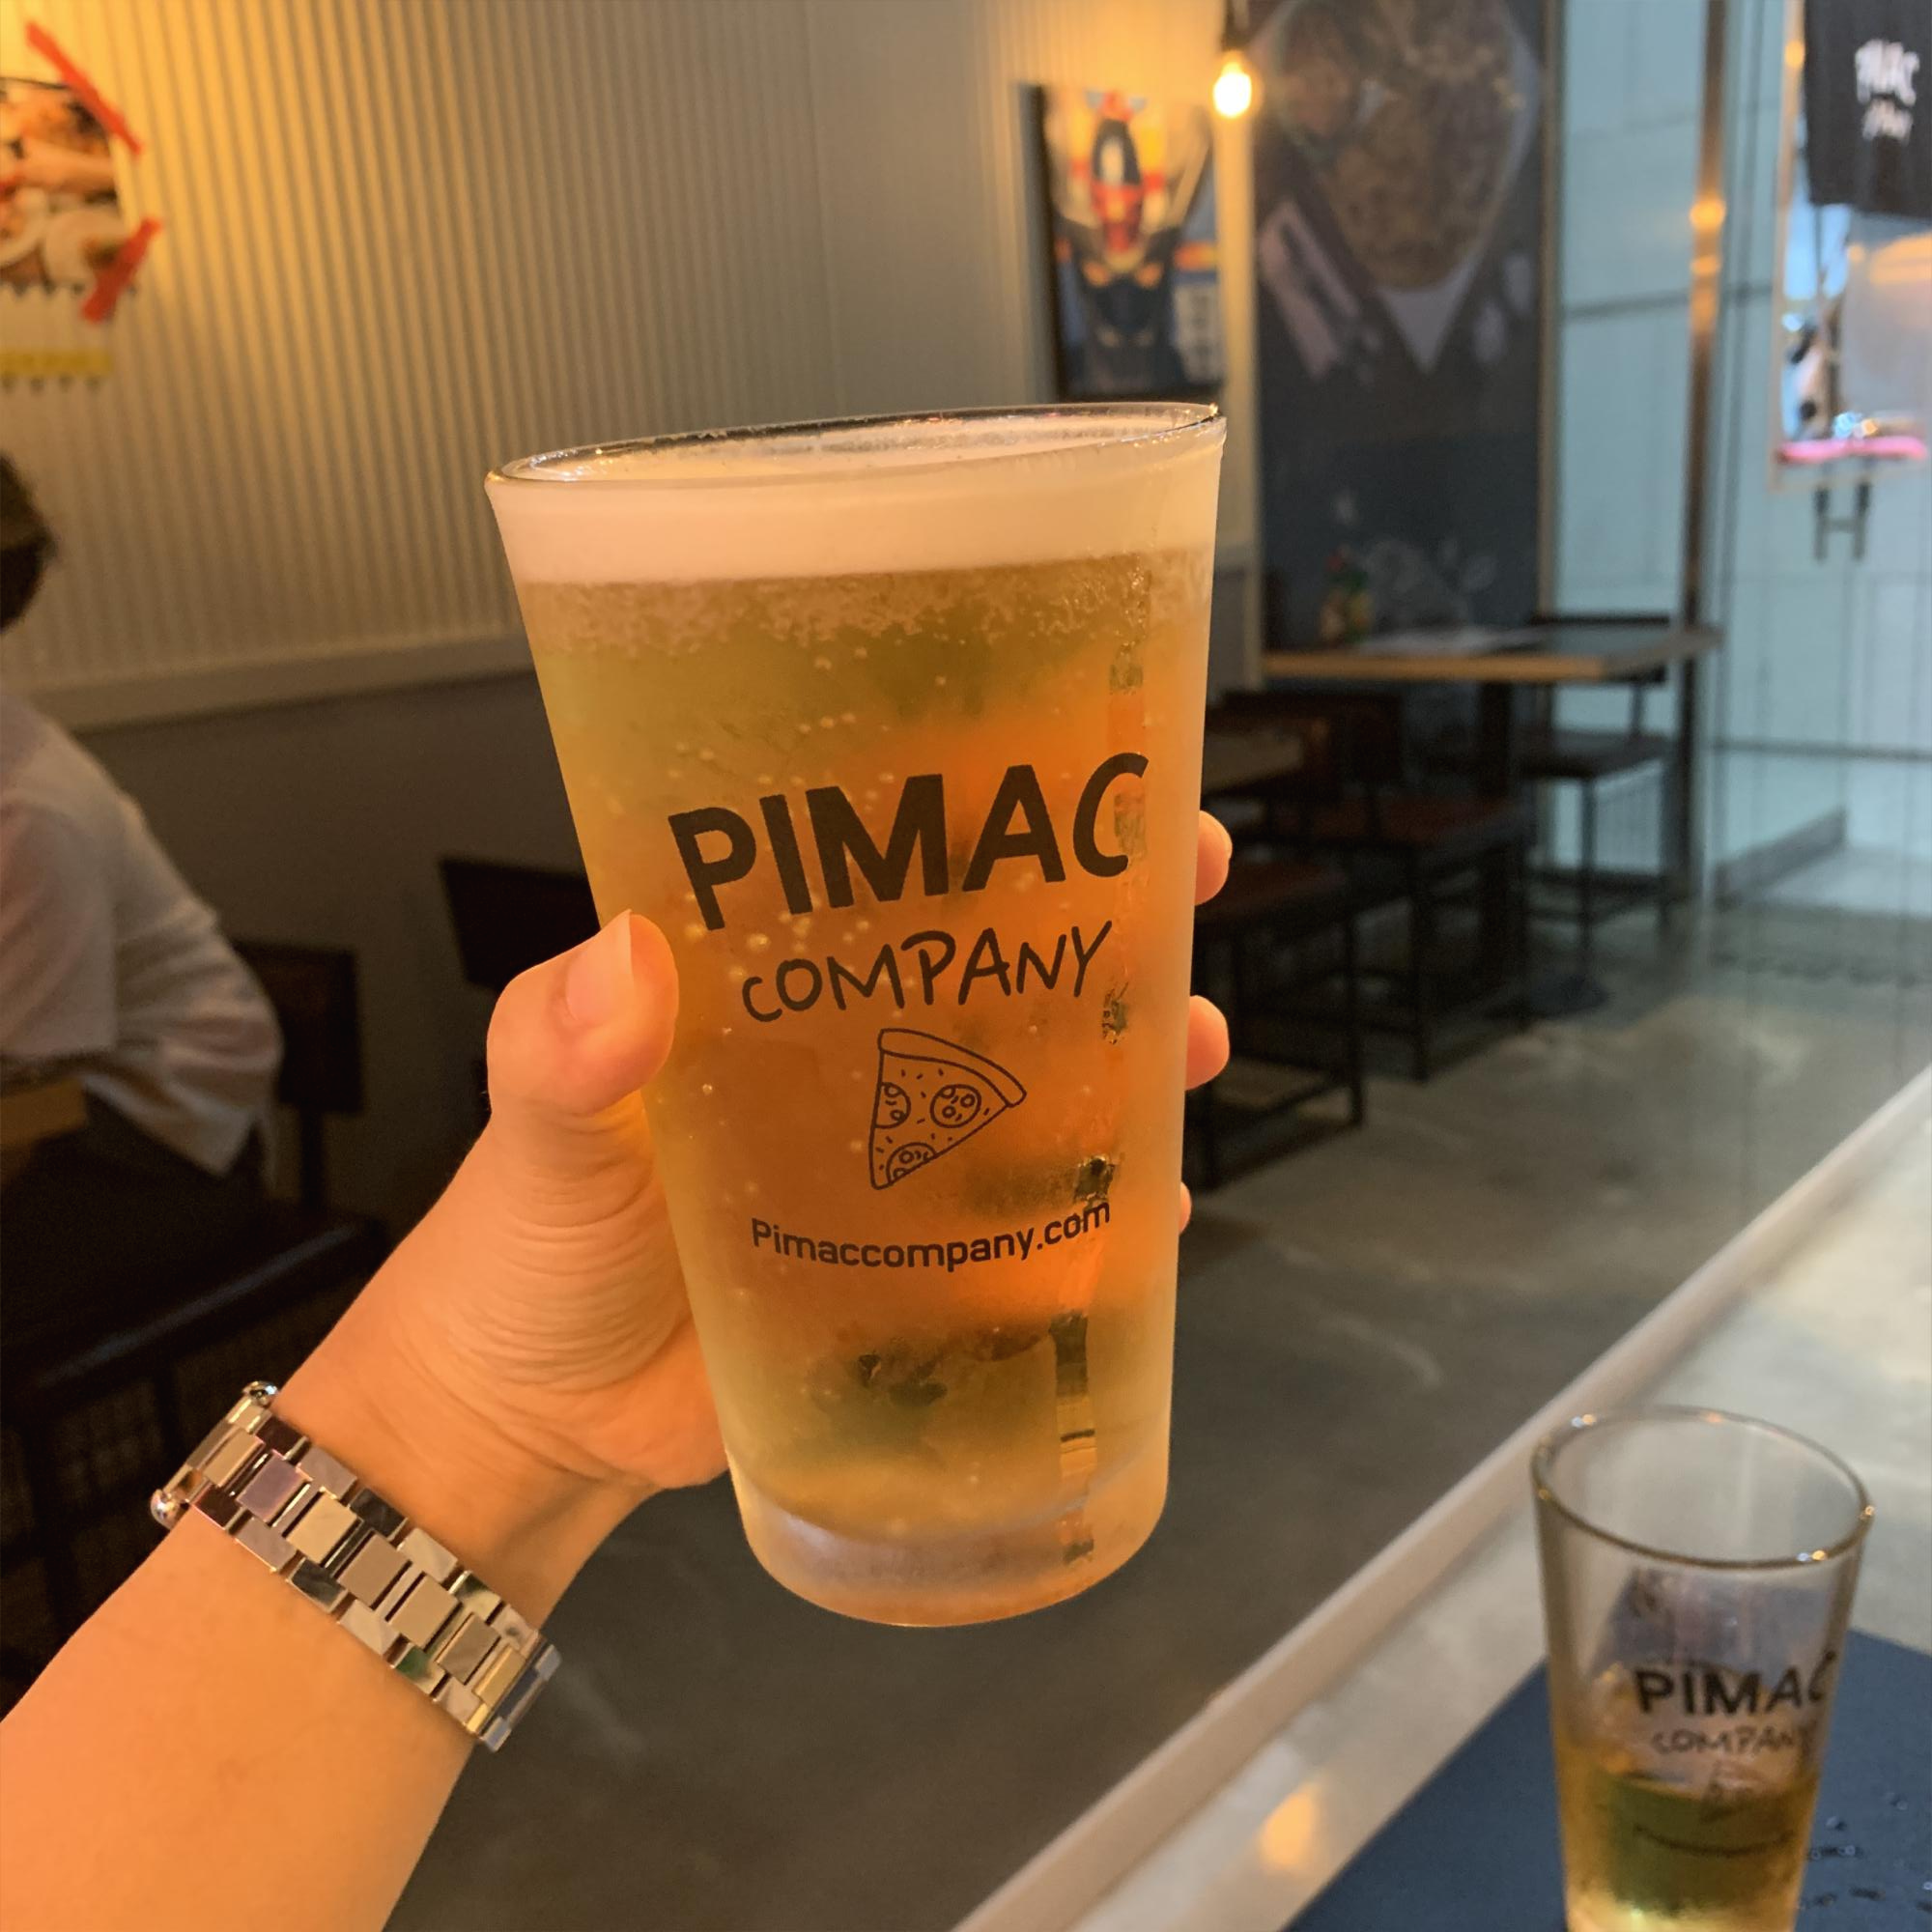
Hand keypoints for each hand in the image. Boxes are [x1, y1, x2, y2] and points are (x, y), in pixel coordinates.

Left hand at [280, 815, 1233, 1612]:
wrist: (538, 1417)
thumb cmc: (523, 1245)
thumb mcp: (537, 1130)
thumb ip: (557, 1051)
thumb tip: (623, 960)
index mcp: (769, 984)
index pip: (894, 863)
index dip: (994, 808)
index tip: (1083, 766)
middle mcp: (853, 1054)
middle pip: (1007, 958)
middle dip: (1113, 912)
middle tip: (1190, 885)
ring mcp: (901, 1161)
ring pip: (1049, 1085)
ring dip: (1137, 1055)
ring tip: (1194, 1047)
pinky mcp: (925, 1271)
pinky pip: (1041, 1228)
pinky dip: (1111, 1216)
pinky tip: (1162, 1212)